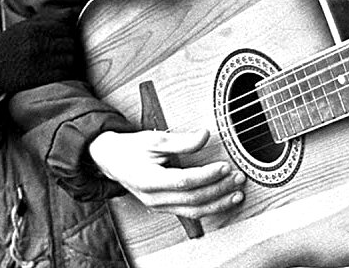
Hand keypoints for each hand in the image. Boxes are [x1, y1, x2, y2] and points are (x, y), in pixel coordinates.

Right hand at [0, 17, 82, 92]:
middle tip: (65, 50)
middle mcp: (37, 44)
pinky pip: (63, 74)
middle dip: (71, 47)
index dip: (69, 34)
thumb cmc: (11, 42)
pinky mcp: (38, 78)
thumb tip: (75, 10)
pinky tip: (60, 71)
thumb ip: (51, 17)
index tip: (65, 38)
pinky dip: (66, 73)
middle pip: (70, 44)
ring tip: (64, 61)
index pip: (66, 29)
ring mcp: (38, 62)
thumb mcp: (26, 25)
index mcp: (35, 29)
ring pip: (70, 59)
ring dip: (70, 61)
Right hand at [88, 129, 244, 218]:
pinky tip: (223, 200)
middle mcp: (154, 198)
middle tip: (237, 177)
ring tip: (237, 193)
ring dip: (218, 203)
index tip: (224, 166)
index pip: (184, 181)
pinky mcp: (164, 207)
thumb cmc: (131, 148)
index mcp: (149, 180)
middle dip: (219, 189)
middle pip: (193, 199)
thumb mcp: (154, 140)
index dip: (207, 175)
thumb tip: (205, 135)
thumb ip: (181, 141)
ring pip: (194, 211)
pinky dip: (209, 207)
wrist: (112, 160)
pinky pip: (190, 212)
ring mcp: (159, 206)